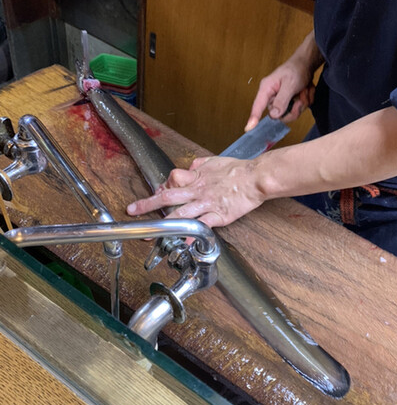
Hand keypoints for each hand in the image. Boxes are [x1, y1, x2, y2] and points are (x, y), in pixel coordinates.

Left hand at [127, 156, 264, 227]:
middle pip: (168, 196)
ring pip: (181, 213)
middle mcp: (198, 190)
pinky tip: (183, 243)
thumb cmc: (238, 169)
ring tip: (150, 233)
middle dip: (148, 204)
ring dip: (163, 224)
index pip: (172, 179)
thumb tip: (188, 168)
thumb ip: (198, 165)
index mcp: (196, 177)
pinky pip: (201, 225)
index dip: (162, 186)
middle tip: (133, 211)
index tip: (157, 192)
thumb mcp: (214, 161)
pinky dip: (191, 235)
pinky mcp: (218, 215)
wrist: (256, 178)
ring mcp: (207, 204)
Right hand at [245, 31, 319, 130]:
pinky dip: (306, 100)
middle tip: (301, 97)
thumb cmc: (296, 69)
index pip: (257, 106)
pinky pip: (299, 109)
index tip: (248, 128)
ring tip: (304, 90)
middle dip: (294, 108)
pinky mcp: (289, 102)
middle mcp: (272, 96)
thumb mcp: (290, 84)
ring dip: (302, 102)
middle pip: (279, 115)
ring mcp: (281, 100)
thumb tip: (273, 114)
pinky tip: (305, 90)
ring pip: (291, 113)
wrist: (307, 64)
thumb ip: (281, 100)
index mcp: (266, 89)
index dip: (253, 117)